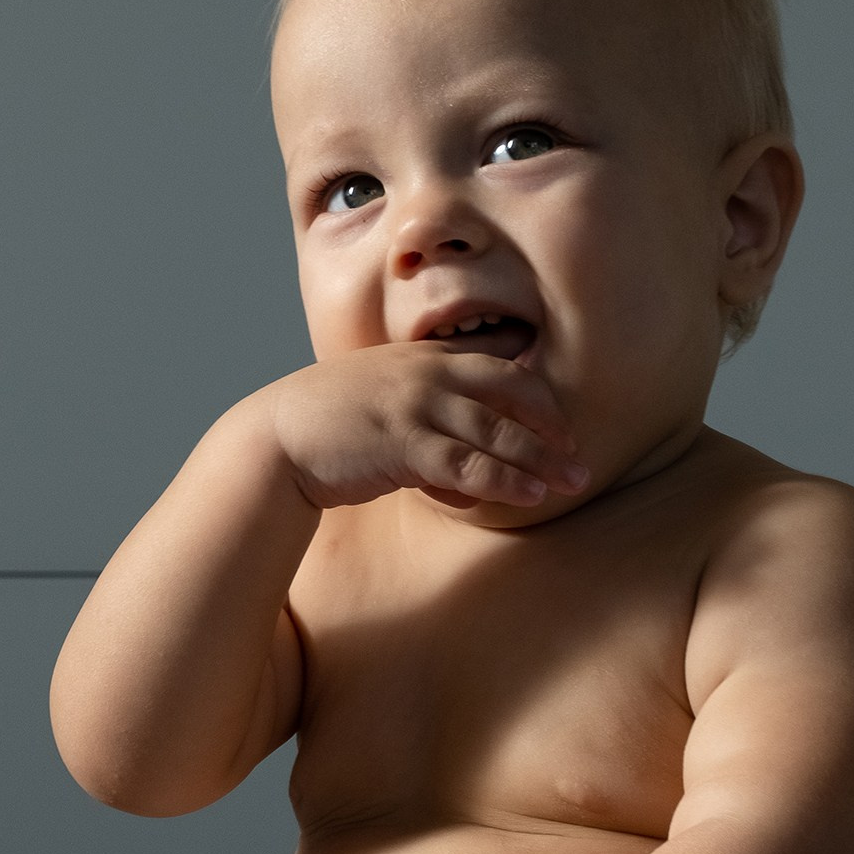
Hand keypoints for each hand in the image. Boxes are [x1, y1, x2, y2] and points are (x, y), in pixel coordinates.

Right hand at [265, 344, 584, 511]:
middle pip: (512, 393)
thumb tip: (463, 484)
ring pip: (497, 433)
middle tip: (579, 456)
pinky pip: (468, 465)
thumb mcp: (380, 412)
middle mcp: (426, 374)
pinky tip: (529, 495)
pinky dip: (504, 481)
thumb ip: (427, 434)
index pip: (499, 366)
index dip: (537, 396)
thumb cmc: (324, 429)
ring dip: (539, 459)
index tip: (560, 425)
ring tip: (570, 482)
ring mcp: (416, 406)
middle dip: (552, 426)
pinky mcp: (404, 444)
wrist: (274, 437)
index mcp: (422, 358)